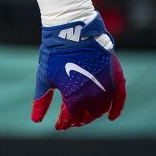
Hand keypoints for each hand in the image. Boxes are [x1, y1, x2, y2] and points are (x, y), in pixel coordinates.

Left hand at [32, 13, 125, 129]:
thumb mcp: (44, 78)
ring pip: (101, 109)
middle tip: (71, 119)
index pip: (70, 119)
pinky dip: (117, 109)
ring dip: (93, 115)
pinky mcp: (114, 75)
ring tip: (84, 115)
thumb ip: (41, 100)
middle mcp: (92, 94)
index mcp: (73, 97)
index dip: (64, 124)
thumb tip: (36, 120)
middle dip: (78, 120)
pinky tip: (112, 116)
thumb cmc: (54, 54)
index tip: (59, 125)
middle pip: (87, 116)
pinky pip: (120, 97)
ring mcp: (105, 84)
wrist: (71, 30)